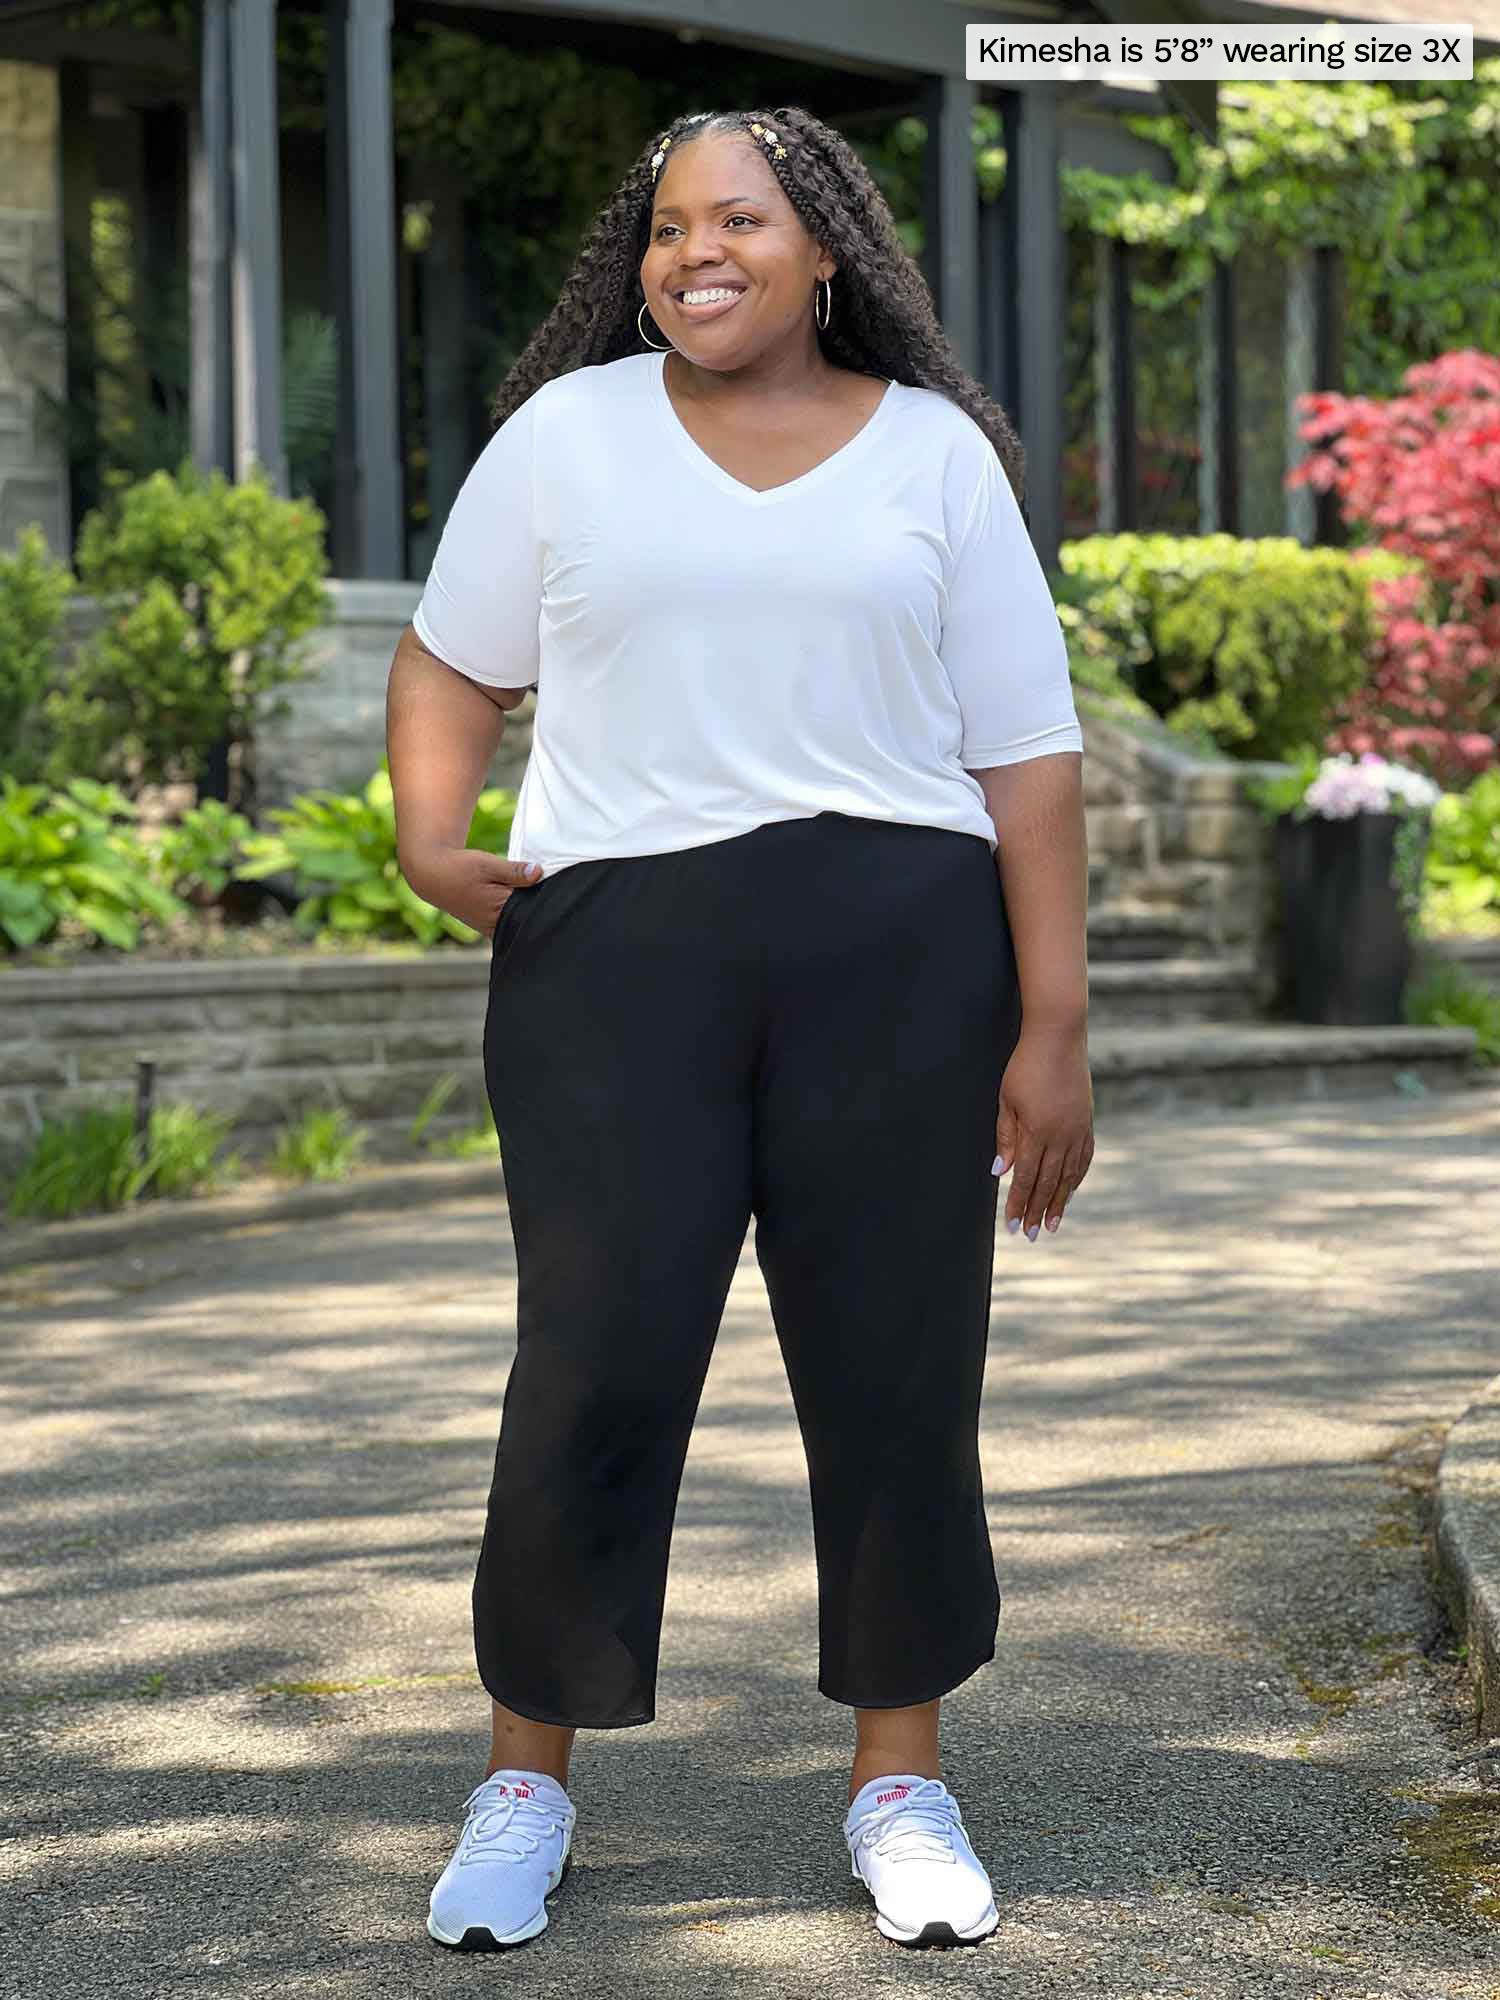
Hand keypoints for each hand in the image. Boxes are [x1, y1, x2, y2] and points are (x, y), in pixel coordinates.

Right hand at [398, 845, 542, 939]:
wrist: (433, 875)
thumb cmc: (460, 868)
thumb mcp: (488, 865)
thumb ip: (514, 871)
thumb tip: (539, 872)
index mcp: (500, 911)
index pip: (534, 910)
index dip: (546, 899)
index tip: (556, 888)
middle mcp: (497, 925)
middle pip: (528, 919)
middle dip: (539, 905)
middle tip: (549, 887)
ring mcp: (493, 928)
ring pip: (520, 921)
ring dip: (527, 908)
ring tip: (529, 892)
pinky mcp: (490, 926)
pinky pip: (511, 921)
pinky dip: (518, 911)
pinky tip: (520, 898)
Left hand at [994, 1022, 1093, 1239]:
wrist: (1060, 1036)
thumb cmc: (1025, 1065)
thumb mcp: (1007, 1099)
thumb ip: (1006, 1137)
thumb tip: (1002, 1172)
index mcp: (1038, 1131)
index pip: (1027, 1177)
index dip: (1018, 1203)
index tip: (1012, 1225)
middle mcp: (1062, 1135)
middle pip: (1048, 1182)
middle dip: (1037, 1210)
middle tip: (1030, 1235)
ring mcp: (1078, 1129)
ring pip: (1069, 1175)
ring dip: (1058, 1202)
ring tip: (1051, 1224)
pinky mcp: (1087, 1121)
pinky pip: (1084, 1158)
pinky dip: (1076, 1178)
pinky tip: (1070, 1190)